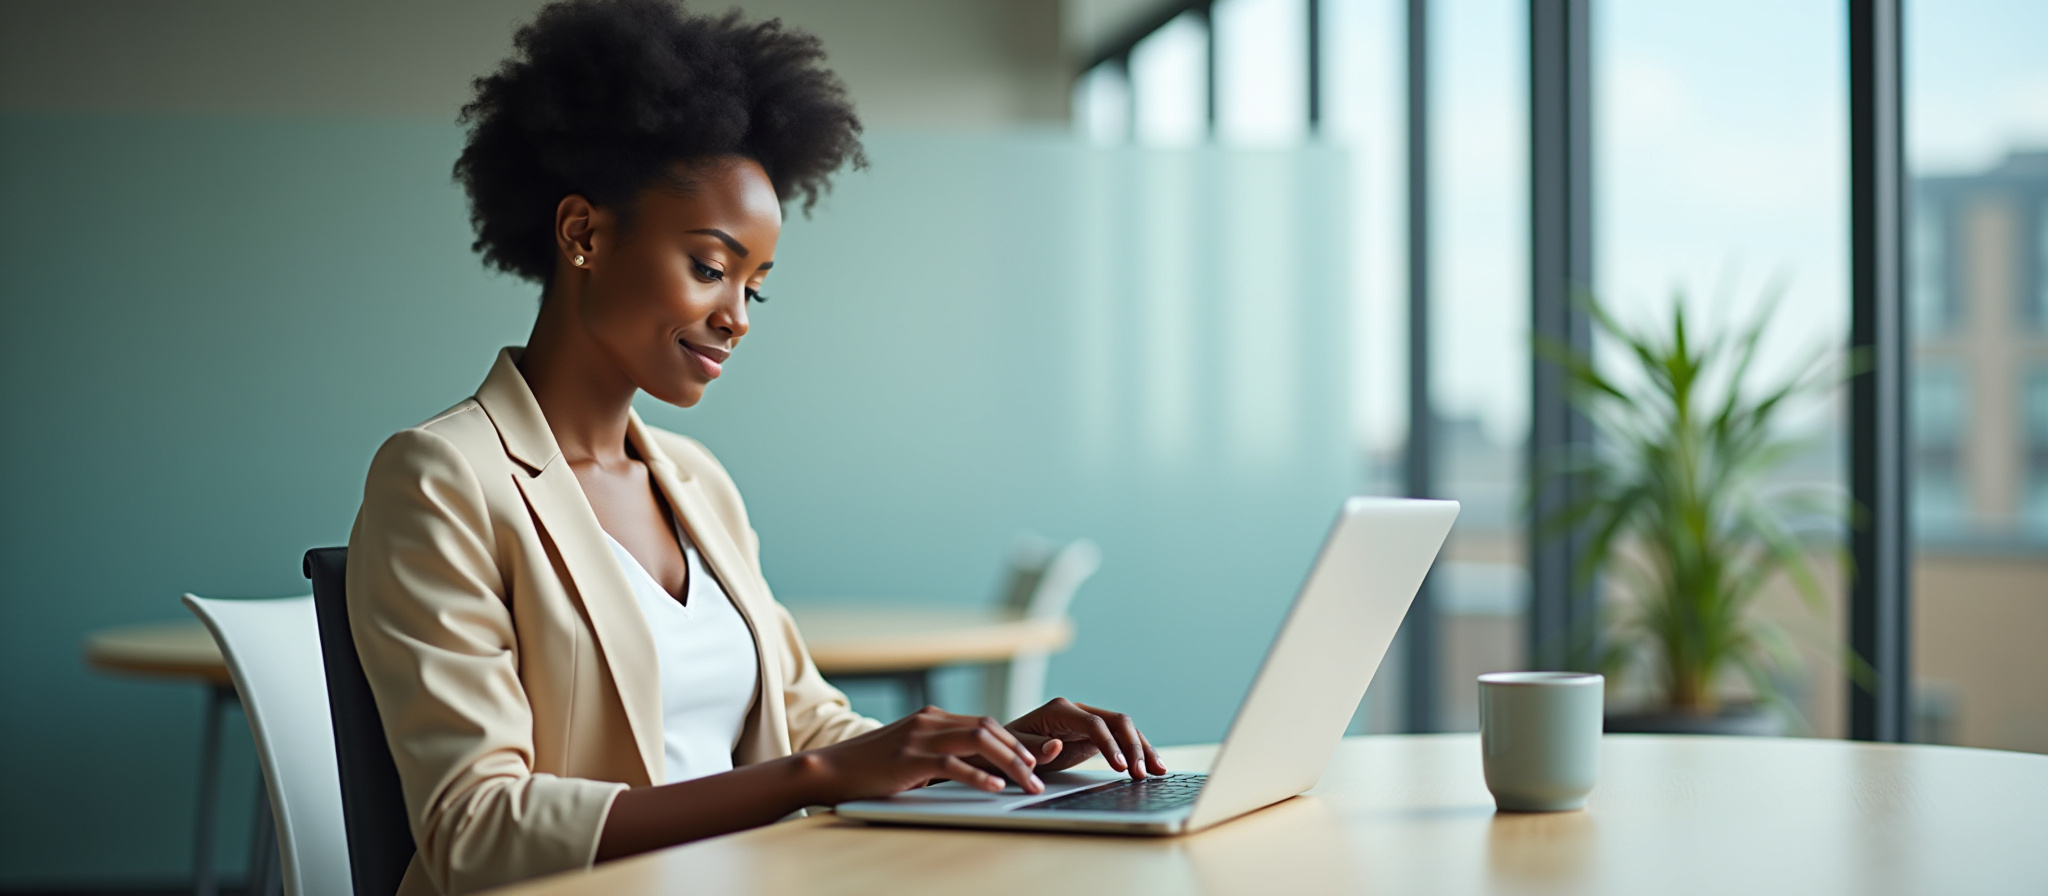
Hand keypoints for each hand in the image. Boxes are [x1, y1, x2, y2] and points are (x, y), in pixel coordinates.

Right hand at [808, 706, 1046, 803]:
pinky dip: (979, 776)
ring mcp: (920, 737)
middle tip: (1038, 775)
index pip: (984, 723)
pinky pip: (954, 764)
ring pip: (979, 741)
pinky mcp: (910, 758)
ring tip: (1027, 783)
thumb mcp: (910, 752)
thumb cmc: (870, 767)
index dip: (1013, 741)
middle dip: (1019, 752)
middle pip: (989, 729)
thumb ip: (938, 752)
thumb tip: (971, 767)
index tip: (1033, 760)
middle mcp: (929, 721)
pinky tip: (995, 789)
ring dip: (1010, 764)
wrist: (831, 768)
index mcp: (932, 717)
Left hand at [1003, 697, 1167, 778]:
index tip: (1119, 766)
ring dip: (1143, 750)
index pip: (1093, 723)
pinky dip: (1137, 753)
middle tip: (1141, 773)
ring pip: (1125, 730)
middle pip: (1117, 722)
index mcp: (1060, 710)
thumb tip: (1056, 745)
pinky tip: (1151, 767)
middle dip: (1133, 747)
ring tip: (1158, 772)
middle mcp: (1079, 711)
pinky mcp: (1095, 735)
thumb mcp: (1016, 750)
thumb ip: (1035, 748)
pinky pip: (1122, 740)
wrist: (1006, 748)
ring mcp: (1090, 721)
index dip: (1109, 744)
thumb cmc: (1009, 749)